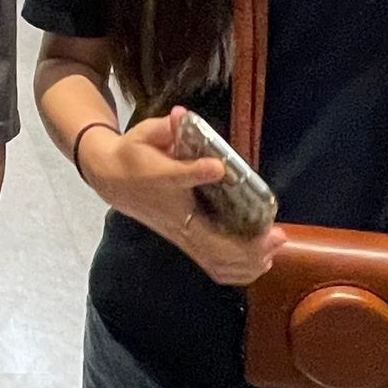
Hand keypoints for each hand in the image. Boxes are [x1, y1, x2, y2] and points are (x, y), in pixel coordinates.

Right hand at [78, 109, 284, 285]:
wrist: (111, 179)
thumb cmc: (133, 156)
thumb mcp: (145, 135)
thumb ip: (165, 128)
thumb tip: (181, 116)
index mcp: (161, 180)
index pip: (177, 178)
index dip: (196, 172)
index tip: (217, 166)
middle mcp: (174, 216)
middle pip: (210, 243)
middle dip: (247, 245)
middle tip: (276, 233)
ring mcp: (180, 235)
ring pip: (215, 261)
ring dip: (248, 260)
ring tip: (274, 248)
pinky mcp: (184, 242)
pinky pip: (213, 266)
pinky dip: (239, 271)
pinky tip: (261, 262)